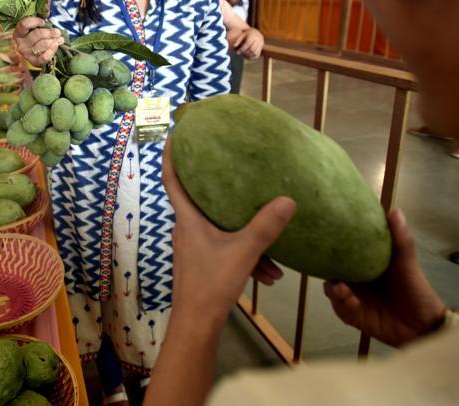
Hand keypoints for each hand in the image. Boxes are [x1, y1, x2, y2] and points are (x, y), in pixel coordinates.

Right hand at [13, 17, 63, 66]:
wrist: (39, 52)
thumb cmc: (38, 35)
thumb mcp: (38, 24)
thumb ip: (41, 13)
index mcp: (19, 32)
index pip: (24, 24)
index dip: (35, 22)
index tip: (44, 22)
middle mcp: (20, 44)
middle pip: (36, 35)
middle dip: (49, 33)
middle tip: (57, 32)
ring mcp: (26, 54)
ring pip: (40, 46)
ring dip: (52, 41)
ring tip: (60, 39)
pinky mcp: (33, 62)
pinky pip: (43, 57)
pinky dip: (51, 51)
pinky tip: (56, 46)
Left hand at [163, 138, 295, 326]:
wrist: (197, 324)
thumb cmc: (211, 285)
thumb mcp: (243, 252)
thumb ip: (264, 226)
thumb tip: (288, 199)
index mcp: (188, 218)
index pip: (172, 179)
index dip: (171, 155)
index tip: (174, 134)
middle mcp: (186, 228)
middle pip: (199, 198)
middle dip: (217, 185)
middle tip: (232, 167)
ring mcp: (193, 246)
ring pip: (218, 227)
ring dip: (243, 232)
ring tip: (271, 249)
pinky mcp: (202, 262)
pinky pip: (225, 247)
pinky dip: (245, 254)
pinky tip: (269, 273)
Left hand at [232, 27, 263, 58]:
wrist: (256, 32)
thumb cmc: (247, 34)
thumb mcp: (242, 35)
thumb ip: (238, 40)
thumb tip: (234, 46)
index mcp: (253, 36)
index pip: (247, 44)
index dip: (242, 49)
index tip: (237, 52)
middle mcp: (258, 40)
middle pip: (252, 49)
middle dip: (245, 52)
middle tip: (240, 54)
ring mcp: (261, 44)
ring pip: (255, 53)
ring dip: (248, 55)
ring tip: (243, 55)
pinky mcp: (261, 48)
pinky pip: (257, 55)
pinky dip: (252, 57)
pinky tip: (246, 56)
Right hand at [324, 209, 446, 347]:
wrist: (423, 325)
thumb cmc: (415, 289)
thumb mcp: (407, 262)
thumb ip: (400, 238)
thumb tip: (393, 209)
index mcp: (364, 263)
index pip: (342, 250)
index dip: (332, 243)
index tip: (325, 233)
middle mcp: (354, 278)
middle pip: (330, 269)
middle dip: (326, 267)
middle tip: (325, 263)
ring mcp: (351, 297)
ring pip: (331, 288)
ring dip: (334, 288)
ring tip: (340, 287)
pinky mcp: (351, 315)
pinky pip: (340, 308)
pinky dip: (343, 303)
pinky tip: (351, 301)